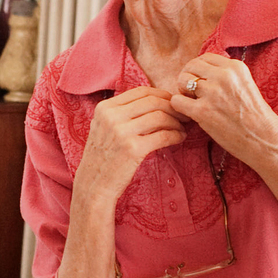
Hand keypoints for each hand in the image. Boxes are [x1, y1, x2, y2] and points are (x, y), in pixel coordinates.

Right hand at [76, 87, 184, 209]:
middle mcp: (111, 117)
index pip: (140, 92)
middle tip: (184, 115)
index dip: (161, 94)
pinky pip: (163, 135)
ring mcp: (121, 132)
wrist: (93, 186)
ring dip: (176, 122)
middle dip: (173, 107)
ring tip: (182, 128)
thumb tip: (153, 100)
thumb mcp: (103, 128)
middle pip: (153, 101)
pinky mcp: (133, 149)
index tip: (173, 102)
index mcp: (104, 108)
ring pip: (160, 116)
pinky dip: (176, 135)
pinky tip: (179, 138)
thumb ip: (120, 113)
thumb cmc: (102, 158)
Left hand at [167, 54, 277, 164]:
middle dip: (188, 77)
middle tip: (193, 92)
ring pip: (182, 80)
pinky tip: (189, 114)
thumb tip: (205, 69)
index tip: (201, 81)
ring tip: (193, 103)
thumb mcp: (246, 84)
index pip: (205, 58)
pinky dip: (179, 107)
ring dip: (184, 92)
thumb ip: (227, 75)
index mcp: (235, 67)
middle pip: (191, 66)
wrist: (264, 140)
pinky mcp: (203, 111)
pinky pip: (177, 101)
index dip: (199, 69)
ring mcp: (212, 93)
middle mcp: (224, 76)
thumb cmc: (256, 116)